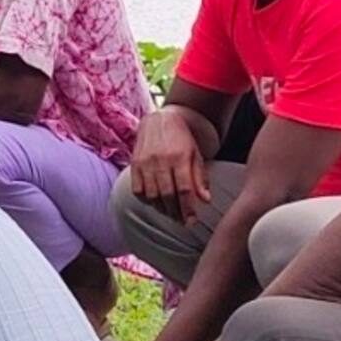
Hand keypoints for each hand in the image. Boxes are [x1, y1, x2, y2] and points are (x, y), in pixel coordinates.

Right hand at [130, 108, 210, 225]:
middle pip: (167, 195)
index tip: (192, 221)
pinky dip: (146, 200)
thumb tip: (206, 200)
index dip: (188, 208)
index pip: (184, 189)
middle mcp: (161, 160)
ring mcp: (145, 163)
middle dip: (175, 212)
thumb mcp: (196, 155)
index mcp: (180, 157)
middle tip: (182, 221)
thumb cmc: (182, 139)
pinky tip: (155, 202)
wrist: (160, 119)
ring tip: (171, 213)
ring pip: (152, 195)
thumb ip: (200, 177)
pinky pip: (138, 190)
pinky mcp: (134, 164)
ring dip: (161, 209)